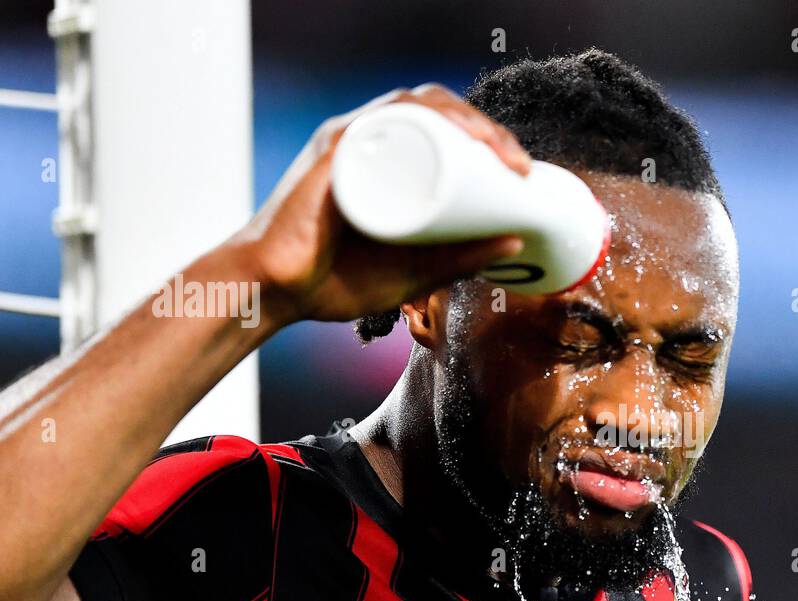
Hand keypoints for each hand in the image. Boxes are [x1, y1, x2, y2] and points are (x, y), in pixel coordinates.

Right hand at [233, 84, 530, 325]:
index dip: (489, 138)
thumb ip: (460, 261)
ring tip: (500, 153)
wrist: (273, 295)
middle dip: (487, 129)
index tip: (522, 171)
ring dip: (465, 119)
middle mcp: (368, 142)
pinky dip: (421, 116)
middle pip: (437, 111)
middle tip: (519, 167)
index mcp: (386, 162)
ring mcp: (348, 142)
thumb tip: (515, 242)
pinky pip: (381, 118)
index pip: (444, 128)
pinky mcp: (332, 152)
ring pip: (415, 106)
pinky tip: (454, 129)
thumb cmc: (333, 280)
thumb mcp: (415, 273)